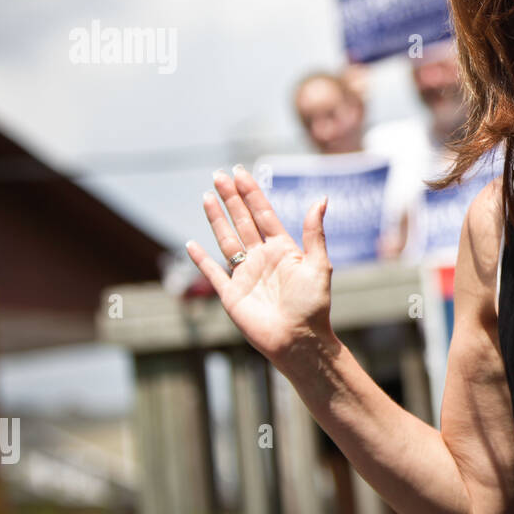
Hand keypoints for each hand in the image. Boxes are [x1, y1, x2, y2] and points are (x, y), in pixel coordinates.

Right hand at [186, 166, 335, 364]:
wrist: (299, 340)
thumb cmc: (313, 306)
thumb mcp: (319, 265)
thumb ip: (315, 233)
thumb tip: (322, 199)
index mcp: (283, 250)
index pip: (263, 214)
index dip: (252, 193)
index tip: (240, 172)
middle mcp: (262, 258)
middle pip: (242, 221)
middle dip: (230, 198)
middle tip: (218, 174)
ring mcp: (245, 275)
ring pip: (226, 239)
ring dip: (216, 218)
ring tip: (207, 196)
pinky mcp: (231, 294)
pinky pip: (213, 272)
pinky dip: (201, 259)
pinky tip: (191, 244)